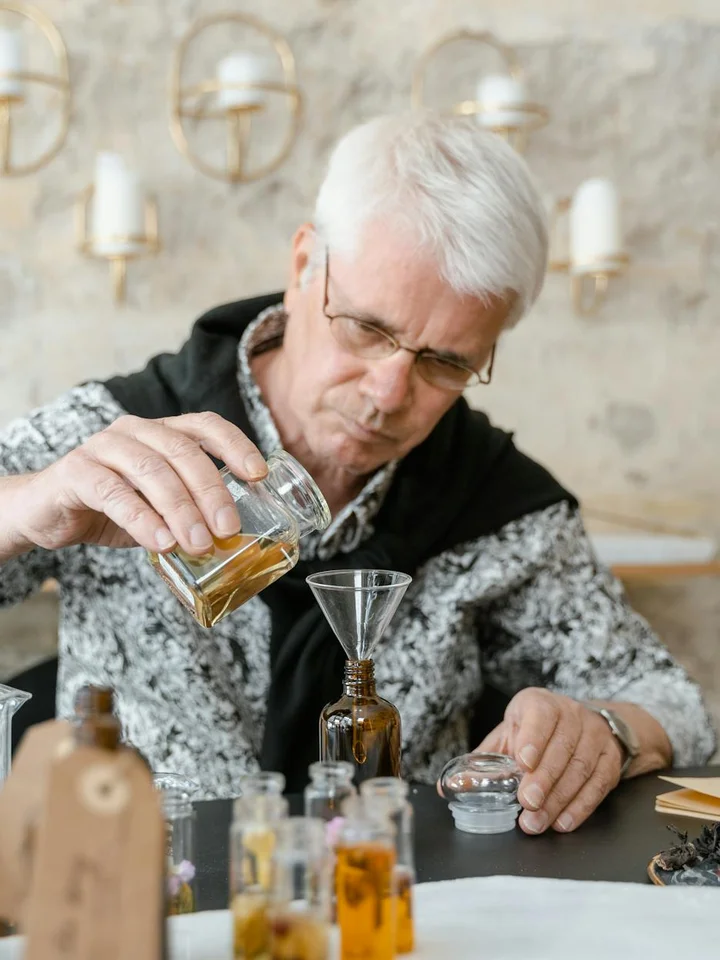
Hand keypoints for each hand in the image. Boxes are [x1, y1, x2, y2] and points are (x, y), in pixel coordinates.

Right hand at [11, 412, 267, 556]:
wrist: (48, 511)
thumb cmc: (112, 506)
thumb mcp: (159, 506)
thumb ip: (189, 511)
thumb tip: (233, 537)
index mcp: (162, 432)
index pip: (206, 425)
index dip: (236, 446)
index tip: (259, 475)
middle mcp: (135, 431)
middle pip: (183, 451)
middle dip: (211, 491)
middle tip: (228, 529)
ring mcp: (103, 447)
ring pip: (151, 470)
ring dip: (181, 510)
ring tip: (199, 544)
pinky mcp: (77, 471)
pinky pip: (114, 493)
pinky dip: (142, 519)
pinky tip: (162, 542)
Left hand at [475, 687, 622, 834]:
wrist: (581, 722)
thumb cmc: (536, 730)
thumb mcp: (509, 734)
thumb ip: (483, 760)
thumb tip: (450, 785)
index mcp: (540, 703)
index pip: (540, 715)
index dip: (532, 739)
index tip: (522, 763)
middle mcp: (571, 714)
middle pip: (561, 747)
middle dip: (544, 778)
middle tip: (527, 803)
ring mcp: (594, 735)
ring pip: (580, 768)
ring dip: (559, 799)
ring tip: (537, 821)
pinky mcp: (610, 757)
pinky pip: (598, 784)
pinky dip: (581, 806)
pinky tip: (563, 822)